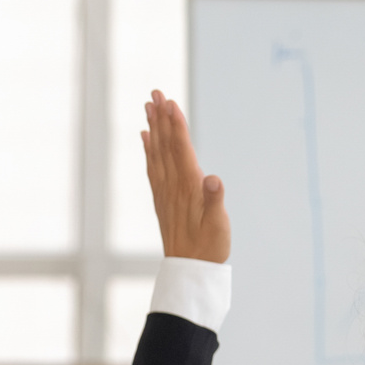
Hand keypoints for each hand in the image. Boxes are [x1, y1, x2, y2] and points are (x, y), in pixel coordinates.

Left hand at [142, 90, 228, 262]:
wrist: (189, 271)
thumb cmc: (209, 248)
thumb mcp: (219, 226)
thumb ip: (215, 201)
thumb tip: (213, 180)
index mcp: (188, 188)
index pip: (180, 149)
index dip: (176, 125)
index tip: (169, 102)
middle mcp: (173, 186)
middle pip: (165, 145)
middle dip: (161, 118)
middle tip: (155, 93)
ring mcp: (165, 192)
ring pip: (156, 153)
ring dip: (153, 128)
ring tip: (148, 107)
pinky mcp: (162, 199)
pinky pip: (153, 167)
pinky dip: (148, 149)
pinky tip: (145, 137)